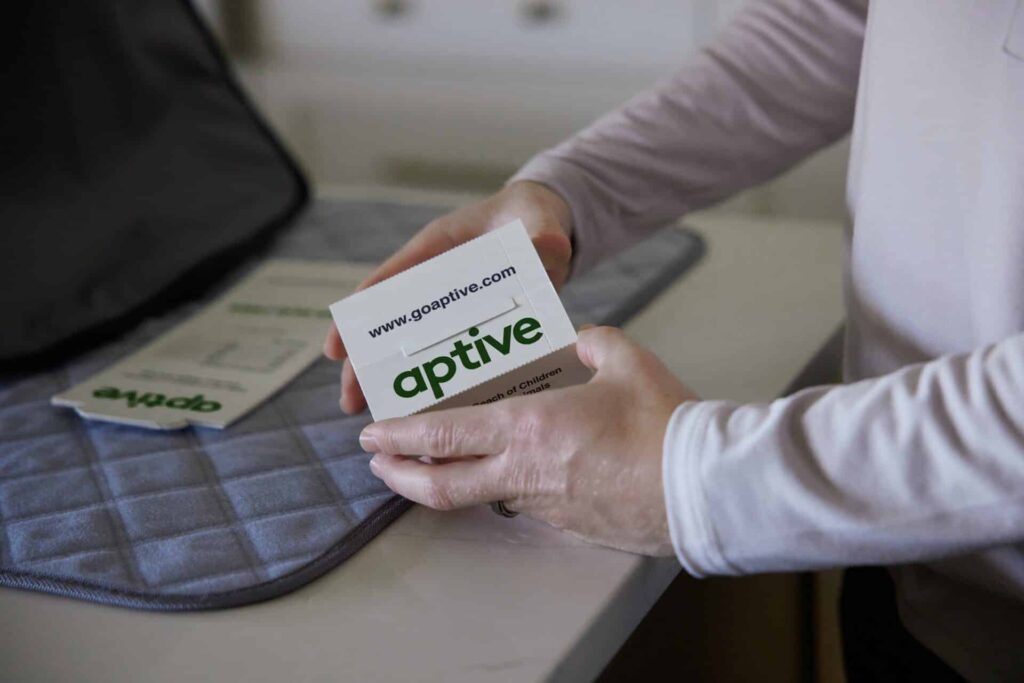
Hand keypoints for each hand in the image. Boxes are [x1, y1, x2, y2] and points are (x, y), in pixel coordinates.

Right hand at [323, 181, 573, 413]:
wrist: (548, 225)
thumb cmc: (533, 216)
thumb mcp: (538, 222)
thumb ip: (543, 236)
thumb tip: (548, 248)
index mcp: (438, 246)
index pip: (390, 279)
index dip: (360, 314)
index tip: (335, 349)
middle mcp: (435, 275)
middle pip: (389, 321)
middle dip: (365, 362)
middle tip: (351, 402)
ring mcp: (449, 301)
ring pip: (410, 342)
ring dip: (391, 377)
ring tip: (374, 415)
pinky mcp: (469, 321)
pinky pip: (444, 351)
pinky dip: (432, 378)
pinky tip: (425, 413)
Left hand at [358, 327, 697, 555]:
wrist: (706, 487)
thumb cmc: (665, 423)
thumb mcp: (626, 360)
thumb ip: (593, 343)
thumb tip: (579, 342)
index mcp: (527, 427)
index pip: (442, 436)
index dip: (398, 437)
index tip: (371, 434)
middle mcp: (525, 472)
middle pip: (442, 485)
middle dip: (400, 475)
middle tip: (378, 464)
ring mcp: (546, 506)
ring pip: (484, 496)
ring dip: (455, 482)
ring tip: (448, 462)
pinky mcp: (571, 526)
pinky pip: (527, 504)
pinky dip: (508, 488)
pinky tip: (522, 472)